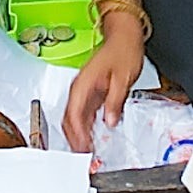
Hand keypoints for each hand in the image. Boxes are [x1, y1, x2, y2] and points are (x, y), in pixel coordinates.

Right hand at [63, 17, 147, 154]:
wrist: (124, 36)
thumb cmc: (123, 51)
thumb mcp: (123, 79)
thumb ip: (114, 102)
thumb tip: (109, 121)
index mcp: (83, 84)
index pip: (74, 115)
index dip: (77, 135)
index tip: (83, 149)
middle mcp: (79, 88)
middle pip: (69, 119)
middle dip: (73, 139)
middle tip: (83, 156)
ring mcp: (83, 90)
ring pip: (73, 117)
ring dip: (78, 135)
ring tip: (86, 151)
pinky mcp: (89, 92)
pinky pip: (82, 113)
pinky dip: (84, 127)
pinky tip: (90, 137)